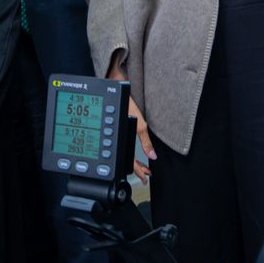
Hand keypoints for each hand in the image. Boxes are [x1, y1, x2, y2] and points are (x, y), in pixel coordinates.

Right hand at [108, 60, 155, 183]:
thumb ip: (145, 140)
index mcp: (119, 137)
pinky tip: (131, 148)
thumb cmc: (121, 98)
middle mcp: (115, 136)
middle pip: (123, 159)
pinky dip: (126, 149)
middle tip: (145, 174)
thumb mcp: (138, 121)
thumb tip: (152, 155)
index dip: (138, 172)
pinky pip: (120, 142)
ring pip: (121, 151)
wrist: (111, 84)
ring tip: (141, 165)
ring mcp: (114, 130)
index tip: (145, 178)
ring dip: (131, 160)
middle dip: (135, 168)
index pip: (128, 162)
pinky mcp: (115, 124)